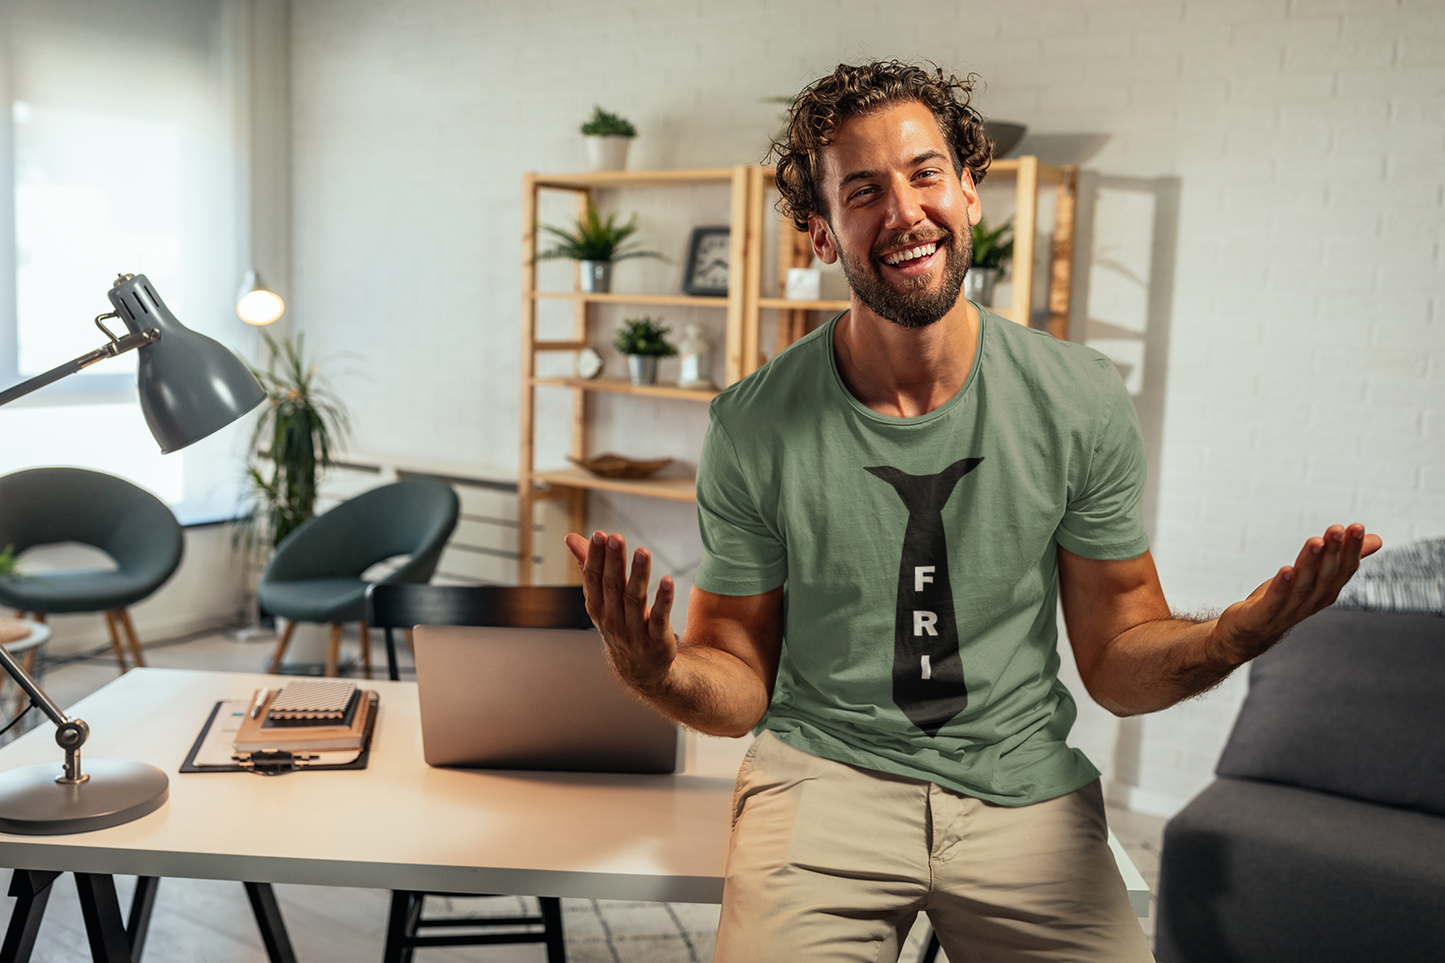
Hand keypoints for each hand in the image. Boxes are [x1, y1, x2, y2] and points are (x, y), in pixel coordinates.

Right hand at [564, 530, 677, 695]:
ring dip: (638, 575)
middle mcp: (612, 619)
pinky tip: (668, 581)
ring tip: (642, 552)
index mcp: (597, 607)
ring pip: (634, 600)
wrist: (640, 669)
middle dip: (613, 561)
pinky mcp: (656, 639)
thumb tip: (571, 538)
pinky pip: (659, 618)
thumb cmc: (619, 624)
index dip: (595, 557)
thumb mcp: (601, 599)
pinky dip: (663, 600)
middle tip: (616, 537)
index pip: (593, 579)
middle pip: (612, 586)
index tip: (599, 534)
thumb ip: (588, 566)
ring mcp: (634, 630)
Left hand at [1215, 523, 1382, 661]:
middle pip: (1326, 576)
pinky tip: (1285, 569)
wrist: (1248, 632)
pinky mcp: (1264, 615)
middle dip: (1333, 552)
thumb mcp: (1313, 576)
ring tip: (1315, 542)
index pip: (1343, 570)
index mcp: (1325, 592)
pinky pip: (1276, 599)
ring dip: (1310, 563)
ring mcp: (1288, 610)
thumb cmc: (1284, 598)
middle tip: (1337, 529)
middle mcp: (1311, 602)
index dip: (1351, 550)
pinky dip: (1281, 585)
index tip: (1357, 526)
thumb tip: (1378, 539)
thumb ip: (1341, 558)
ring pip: (1303, 585)